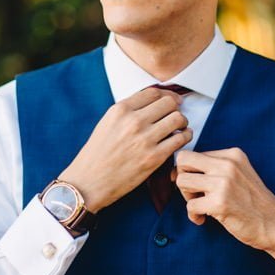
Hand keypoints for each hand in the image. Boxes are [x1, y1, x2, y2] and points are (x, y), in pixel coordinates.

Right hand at [59, 87, 192, 212]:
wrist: (89, 182)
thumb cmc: (96, 154)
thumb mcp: (107, 123)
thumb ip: (128, 112)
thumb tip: (153, 104)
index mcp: (120, 110)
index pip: (153, 93)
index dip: (167, 95)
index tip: (173, 100)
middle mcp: (133, 121)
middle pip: (169, 103)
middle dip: (176, 107)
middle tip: (176, 115)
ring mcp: (145, 139)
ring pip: (178, 118)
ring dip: (182, 122)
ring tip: (180, 128)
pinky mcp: (154, 157)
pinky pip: (180, 139)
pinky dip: (185, 136)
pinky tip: (181, 138)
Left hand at [174, 148, 274, 274]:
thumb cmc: (253, 202)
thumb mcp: (238, 174)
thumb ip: (215, 168)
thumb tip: (176, 171)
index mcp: (232, 155)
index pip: (193, 153)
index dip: (188, 171)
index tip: (195, 186)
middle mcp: (227, 164)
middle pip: (183, 160)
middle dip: (182, 178)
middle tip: (194, 194)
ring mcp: (224, 183)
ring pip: (181, 181)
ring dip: (186, 197)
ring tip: (201, 207)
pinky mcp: (220, 203)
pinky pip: (190, 205)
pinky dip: (194, 215)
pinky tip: (204, 219)